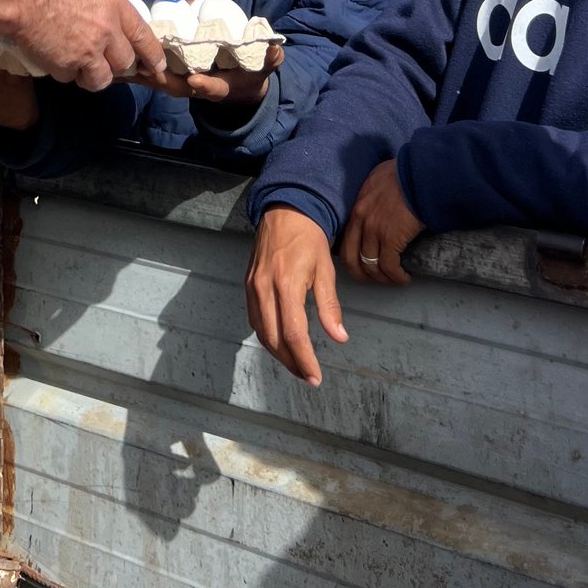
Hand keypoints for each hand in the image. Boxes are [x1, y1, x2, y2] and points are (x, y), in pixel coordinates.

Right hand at [0, 0, 165, 93]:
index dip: (152, 54)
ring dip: (92, 75)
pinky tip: (55, 60)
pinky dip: (65, 73)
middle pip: (125, 62)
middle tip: (104, 60)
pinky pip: (71, 77)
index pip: (143, 35)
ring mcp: (87, 51)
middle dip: (116, 63)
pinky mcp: (65, 66)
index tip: (155, 67)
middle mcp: (106, 30)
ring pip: (101, 78)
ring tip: (81, 69)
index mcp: (114, 2)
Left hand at [137, 41, 284, 111]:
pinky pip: (152, 75)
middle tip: (145, 64)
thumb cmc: (249, 75)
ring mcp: (182, 84)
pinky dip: (136, 70)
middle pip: (176, 86)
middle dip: (161, 77)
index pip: (212, 88)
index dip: (206, 86)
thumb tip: (276, 50)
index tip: (197, 80)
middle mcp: (197, 88)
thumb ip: (271, 58)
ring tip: (125, 60)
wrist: (240, 87)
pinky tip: (120, 58)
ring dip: (143, 73)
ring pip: (160, 81)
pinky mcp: (170, 77)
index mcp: (219, 87)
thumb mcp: (264, 68)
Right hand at [245, 207, 347, 385]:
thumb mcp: (326, 270)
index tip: (315, 376)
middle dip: (291, 363)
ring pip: (261, 332)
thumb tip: (339, 337)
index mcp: (287, 284)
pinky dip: (267, 336)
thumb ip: (330, 306)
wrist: (285, 211)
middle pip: (274, 339)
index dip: (304, 359)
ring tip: (297, 364)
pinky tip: (281, 342)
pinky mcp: (248, 285)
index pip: (293, 333)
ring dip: (278, 353)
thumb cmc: (308, 238)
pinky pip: (255, 319)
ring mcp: (253, 287)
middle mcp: (265, 288)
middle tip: (308, 376)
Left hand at [339, 159, 423, 284]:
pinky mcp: (390, 239)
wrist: (419, 175)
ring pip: (370, 265)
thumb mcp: (377, 182)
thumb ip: (372, 196)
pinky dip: (397, 276)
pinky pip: (389, 266)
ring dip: (383, 278)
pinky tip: (405, 277)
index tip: (362, 264)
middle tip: (375, 279)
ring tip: (395, 278)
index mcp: (356, 207)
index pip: (345, 240)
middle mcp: (360, 220)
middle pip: (351, 258)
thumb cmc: (404, 174)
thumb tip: (379, 205)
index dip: (352, 257)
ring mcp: (373, 230)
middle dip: (362, 274)